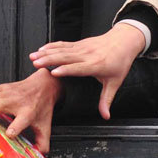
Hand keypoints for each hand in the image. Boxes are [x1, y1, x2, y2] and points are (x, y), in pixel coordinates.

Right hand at [0, 69, 62, 153]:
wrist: (43, 86)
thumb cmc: (41, 106)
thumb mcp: (45, 126)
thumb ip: (43, 142)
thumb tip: (39, 156)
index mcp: (28, 112)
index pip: (22, 120)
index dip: (15, 128)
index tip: (9, 135)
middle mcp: (17, 101)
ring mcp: (8, 92)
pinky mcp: (1, 87)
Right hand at [29, 22, 144, 119]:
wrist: (124, 41)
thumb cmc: (120, 61)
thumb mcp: (115, 83)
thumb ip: (106, 100)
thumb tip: (105, 115)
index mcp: (96, 65)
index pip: (78, 68)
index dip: (66, 70)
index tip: (53, 73)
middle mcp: (87, 55)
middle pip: (65, 57)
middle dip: (49, 60)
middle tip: (36, 64)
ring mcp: (82, 48)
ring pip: (61, 50)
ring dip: (46, 53)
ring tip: (33, 57)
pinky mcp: (79, 43)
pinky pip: (63, 44)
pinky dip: (51, 46)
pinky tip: (42, 48)